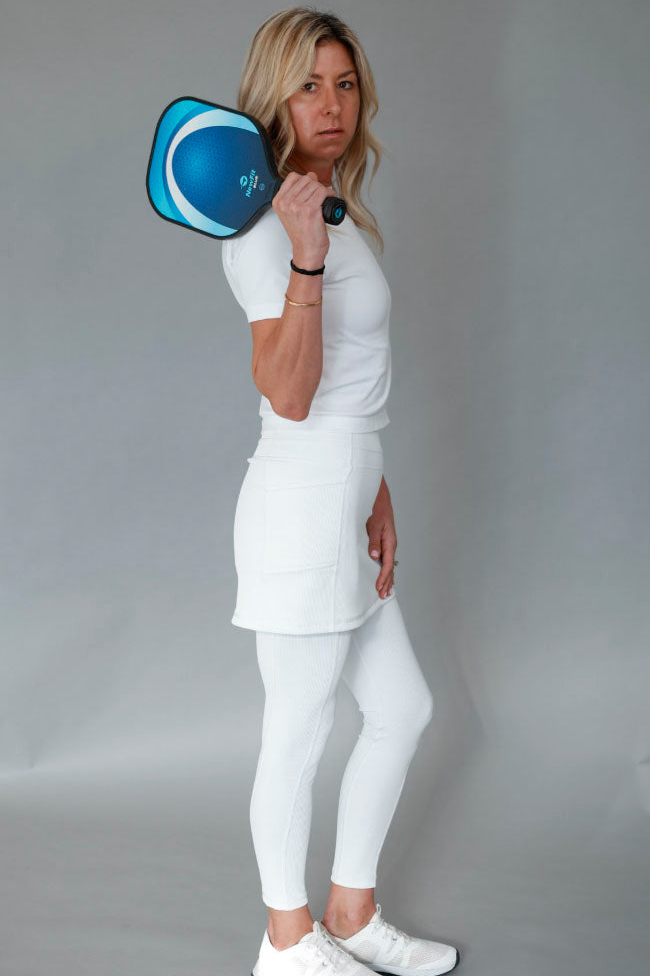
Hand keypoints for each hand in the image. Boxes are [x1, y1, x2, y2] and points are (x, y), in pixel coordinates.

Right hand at [272, 171, 330, 266]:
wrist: (307, 251)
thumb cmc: (302, 234)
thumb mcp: (290, 213)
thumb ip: (293, 196)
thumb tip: (310, 176)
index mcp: (278, 202)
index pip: (292, 177)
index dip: (304, 180)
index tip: (310, 189)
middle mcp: (285, 203)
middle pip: (305, 179)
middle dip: (315, 185)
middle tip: (320, 195)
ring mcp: (296, 206)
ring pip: (315, 185)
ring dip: (323, 189)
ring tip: (324, 198)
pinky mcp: (310, 210)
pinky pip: (322, 191)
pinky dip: (329, 193)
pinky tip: (330, 198)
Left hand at [366, 476, 397, 598]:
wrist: (380, 497)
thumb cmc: (377, 508)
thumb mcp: (374, 523)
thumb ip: (374, 540)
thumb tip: (374, 556)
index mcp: (390, 541)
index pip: (387, 564)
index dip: (383, 577)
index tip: (378, 587)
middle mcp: (390, 544)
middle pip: (390, 568)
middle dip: (387, 582)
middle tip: (383, 596)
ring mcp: (387, 544)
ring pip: (389, 565)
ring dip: (387, 578)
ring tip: (385, 591)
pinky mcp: (383, 541)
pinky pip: (385, 559)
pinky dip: (384, 569)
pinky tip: (382, 575)